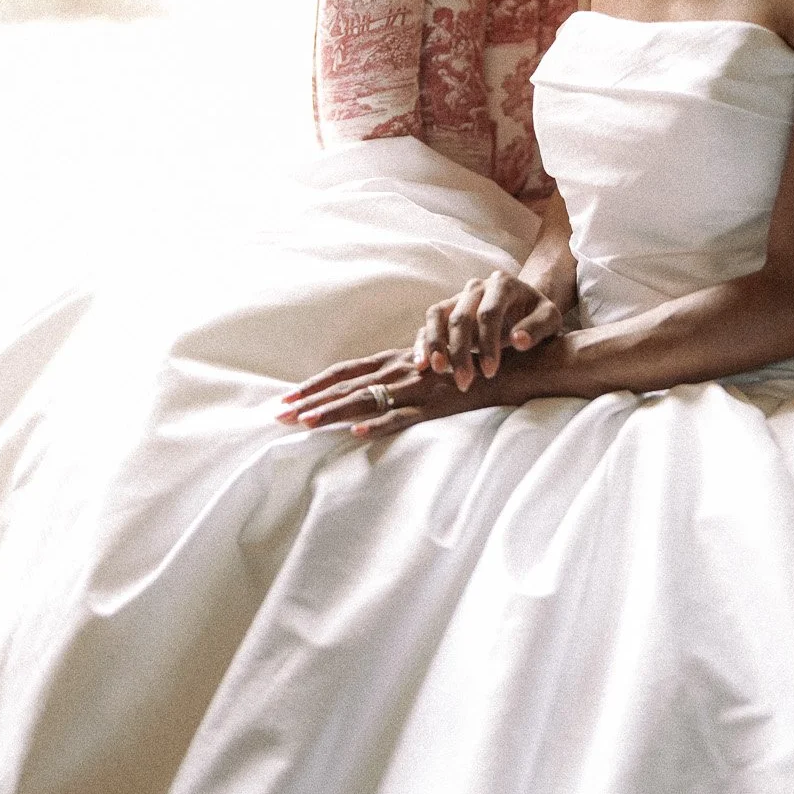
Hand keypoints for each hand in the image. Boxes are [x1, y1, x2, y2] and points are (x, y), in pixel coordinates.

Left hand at [277, 346, 504, 440]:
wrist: (516, 361)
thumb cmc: (475, 364)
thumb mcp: (434, 367)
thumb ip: (408, 376)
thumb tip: (380, 390)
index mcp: (397, 361)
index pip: (346, 371)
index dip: (315, 385)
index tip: (286, 399)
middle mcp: (402, 370)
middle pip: (346, 385)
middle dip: (310, 400)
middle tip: (278, 416)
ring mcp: (418, 388)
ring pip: (367, 400)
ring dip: (334, 412)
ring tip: (305, 424)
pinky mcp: (437, 404)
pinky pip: (405, 417)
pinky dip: (381, 424)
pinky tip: (359, 432)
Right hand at [414, 273, 562, 388]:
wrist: (525, 308)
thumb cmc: (536, 316)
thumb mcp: (550, 319)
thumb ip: (538, 327)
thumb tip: (519, 340)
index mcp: (503, 284)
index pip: (488, 313)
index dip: (488, 344)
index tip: (492, 372)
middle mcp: (476, 287)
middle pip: (460, 317)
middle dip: (460, 352)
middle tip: (465, 382)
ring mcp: (458, 298)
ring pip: (437, 316)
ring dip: (435, 345)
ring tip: (438, 370)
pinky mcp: (446, 311)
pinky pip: (429, 324)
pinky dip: (423, 343)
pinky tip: (422, 364)